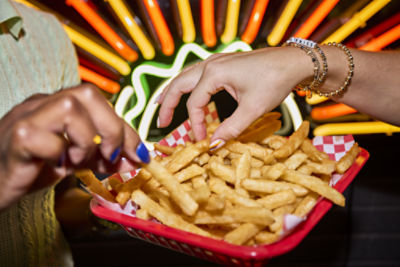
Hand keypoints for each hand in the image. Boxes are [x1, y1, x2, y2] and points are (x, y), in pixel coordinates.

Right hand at [0, 84, 147, 209]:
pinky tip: (55, 168)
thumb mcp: (74, 159)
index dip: (126, 128)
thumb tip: (136, 159)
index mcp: (57, 105)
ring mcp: (26, 118)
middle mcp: (41, 104)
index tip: (140, 153)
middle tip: (113, 156)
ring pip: (68, 107)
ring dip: (86, 140)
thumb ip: (102, 156)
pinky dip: (60, 156)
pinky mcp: (16, 139)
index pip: (101, 102)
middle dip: (112, 127)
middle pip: (87, 94)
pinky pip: (46, 139)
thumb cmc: (31, 168)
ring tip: (77, 161)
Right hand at [158, 47, 311, 143]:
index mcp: (214, 74)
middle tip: (162, 122)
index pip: (194, 103)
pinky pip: (196, 73)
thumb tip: (214, 145)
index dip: (195, 124)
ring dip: (173, 91)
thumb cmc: (274, 81)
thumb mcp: (252, 109)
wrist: (292, 62)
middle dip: (168, 103)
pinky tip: (186, 90)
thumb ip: (231, 128)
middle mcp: (210, 64)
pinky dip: (186, 84)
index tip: (200, 141)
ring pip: (185, 76)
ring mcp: (216, 61)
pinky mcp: (223, 62)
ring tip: (161, 104)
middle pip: (179, 84)